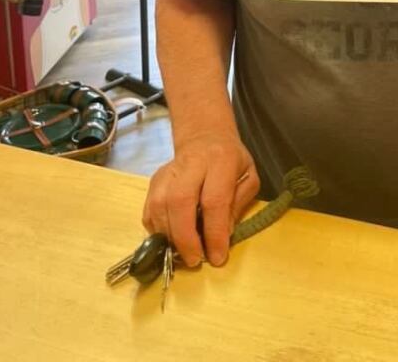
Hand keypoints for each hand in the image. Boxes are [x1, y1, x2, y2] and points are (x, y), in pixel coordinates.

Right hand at [142, 130, 259, 267]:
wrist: (205, 137)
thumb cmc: (231, 161)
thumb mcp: (248, 177)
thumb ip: (238, 205)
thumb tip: (223, 235)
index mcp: (221, 160)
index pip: (215, 200)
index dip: (214, 232)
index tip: (217, 257)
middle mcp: (192, 163)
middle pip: (180, 201)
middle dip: (185, 238)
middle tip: (194, 260)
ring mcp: (168, 171)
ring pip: (160, 206)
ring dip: (170, 237)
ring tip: (183, 252)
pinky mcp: (154, 180)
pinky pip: (149, 210)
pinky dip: (157, 230)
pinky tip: (171, 238)